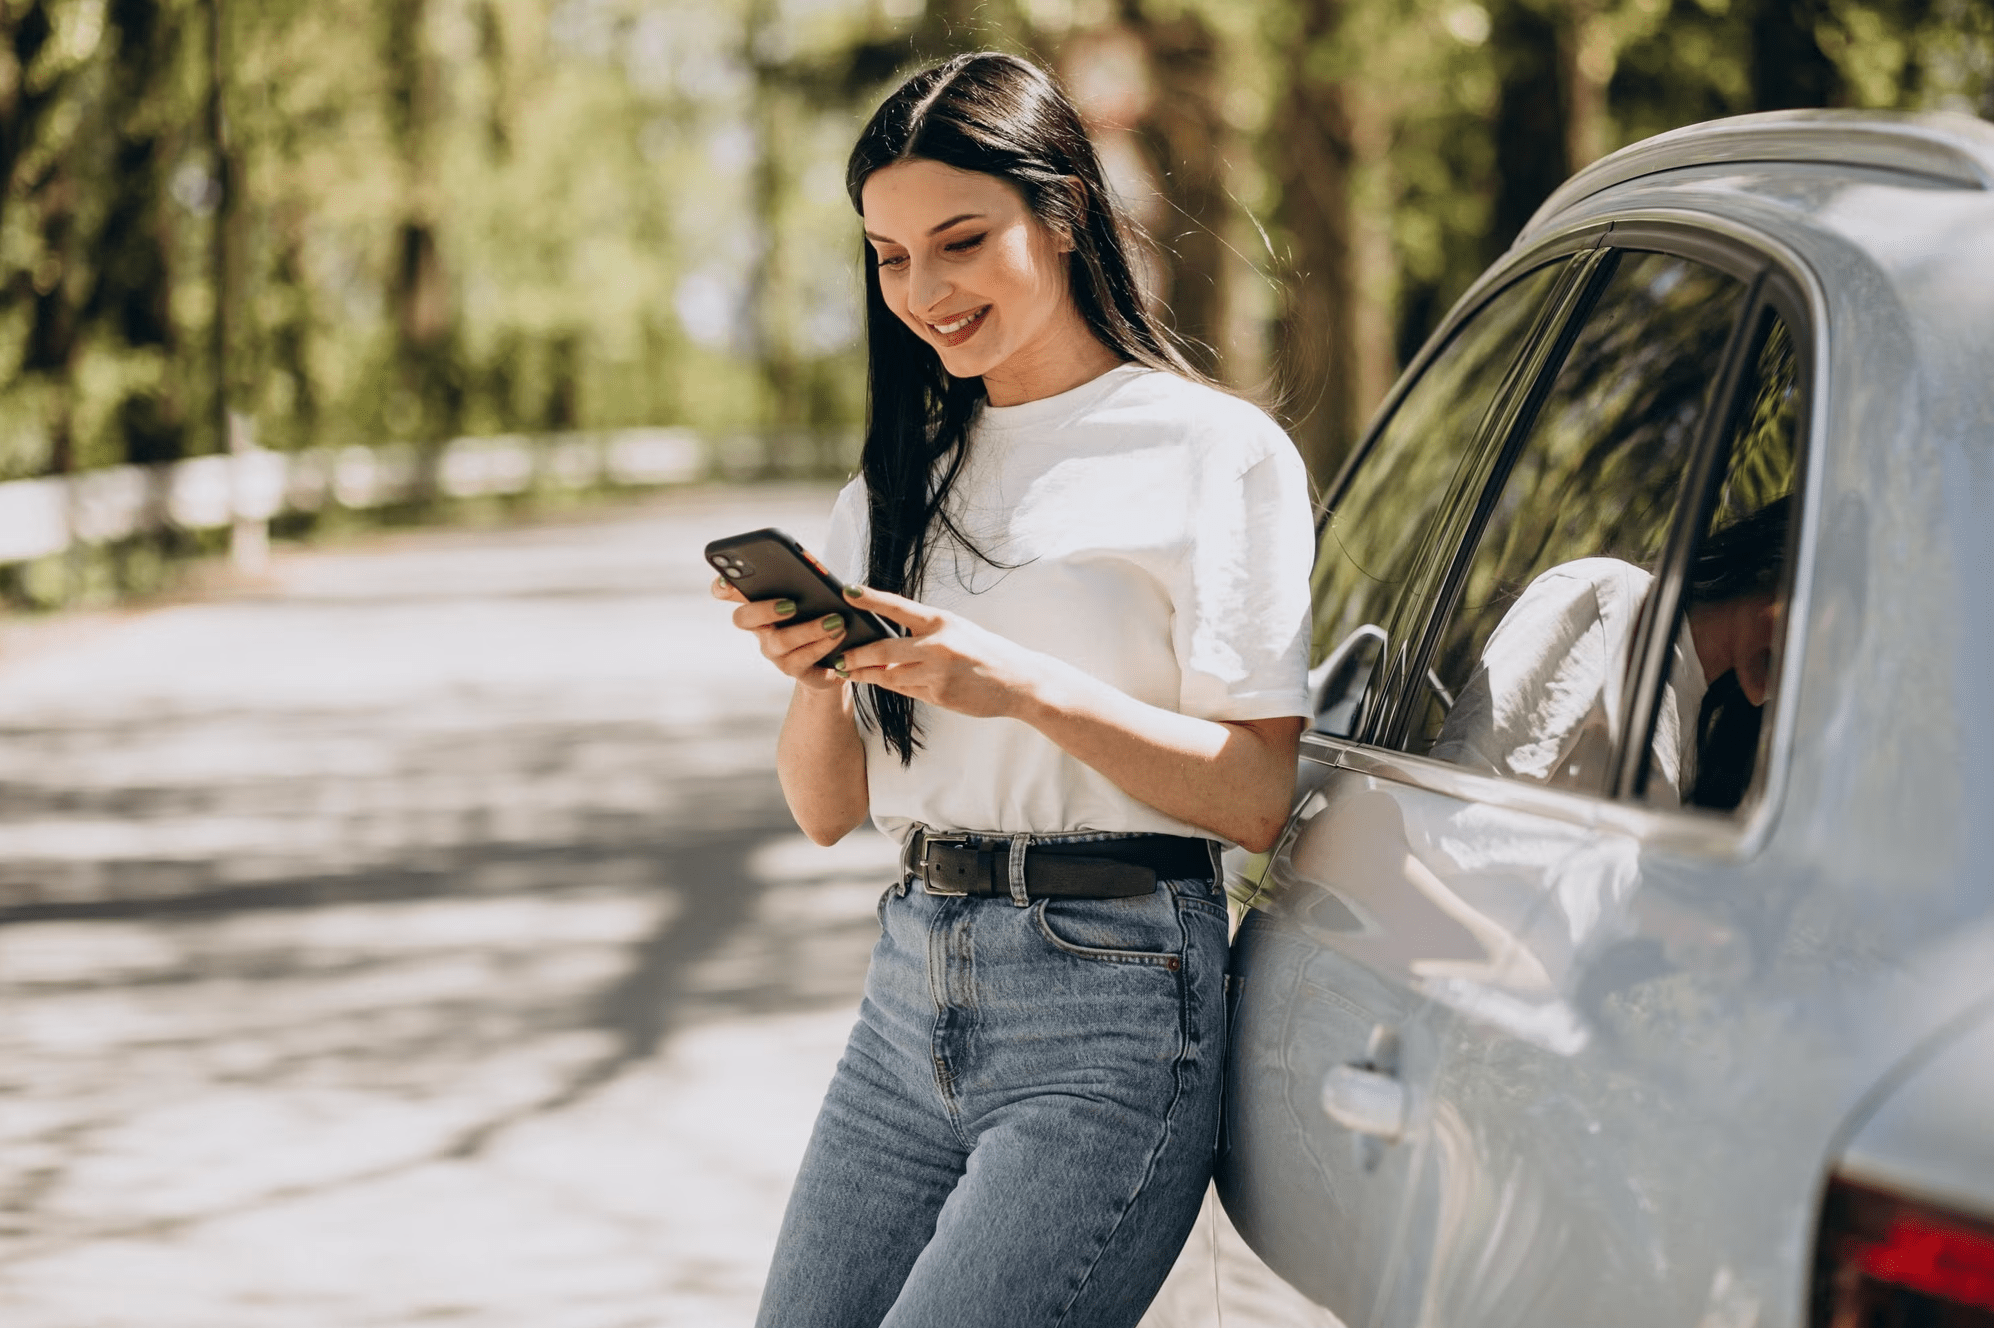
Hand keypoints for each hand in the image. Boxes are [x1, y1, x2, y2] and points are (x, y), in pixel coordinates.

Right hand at [711, 576, 847, 692]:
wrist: (835, 655)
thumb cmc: (820, 613)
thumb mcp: (812, 591)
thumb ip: (803, 577)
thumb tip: (812, 568)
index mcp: (759, 602)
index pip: (726, 592)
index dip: (722, 587)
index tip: (728, 581)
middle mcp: (760, 628)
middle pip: (743, 618)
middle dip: (763, 610)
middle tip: (791, 604)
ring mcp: (773, 650)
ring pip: (779, 641)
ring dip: (809, 629)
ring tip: (834, 620)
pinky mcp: (792, 668)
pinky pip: (802, 658)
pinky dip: (822, 644)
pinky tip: (838, 633)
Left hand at [831, 584, 1046, 719]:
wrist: (1018, 681)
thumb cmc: (984, 652)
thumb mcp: (956, 631)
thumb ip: (923, 635)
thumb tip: (884, 641)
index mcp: (941, 622)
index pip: (898, 607)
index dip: (871, 599)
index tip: (847, 591)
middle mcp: (938, 646)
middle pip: (883, 651)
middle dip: (857, 656)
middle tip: (839, 658)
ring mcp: (938, 673)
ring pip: (891, 676)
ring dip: (869, 675)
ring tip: (851, 671)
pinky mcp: (939, 695)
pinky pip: (906, 691)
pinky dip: (893, 686)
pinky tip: (883, 681)